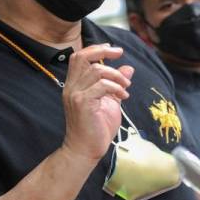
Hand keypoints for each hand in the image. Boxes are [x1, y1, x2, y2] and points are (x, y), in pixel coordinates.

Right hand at [61, 44, 133, 161]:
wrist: (85, 150)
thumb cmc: (96, 128)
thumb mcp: (110, 101)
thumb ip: (116, 84)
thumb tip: (128, 68)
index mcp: (74, 85)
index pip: (79, 57)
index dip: (95, 49)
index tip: (112, 49)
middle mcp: (71, 87)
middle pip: (81, 57)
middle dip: (102, 52)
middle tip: (119, 54)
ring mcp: (75, 95)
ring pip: (96, 70)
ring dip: (116, 75)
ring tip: (125, 86)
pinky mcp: (82, 103)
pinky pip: (101, 85)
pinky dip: (116, 87)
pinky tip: (123, 96)